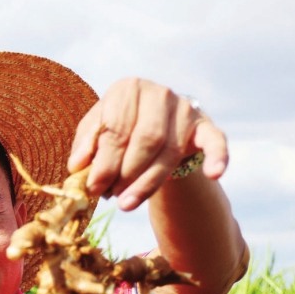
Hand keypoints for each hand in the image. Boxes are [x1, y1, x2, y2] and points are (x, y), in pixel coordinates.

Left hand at [67, 78, 228, 210]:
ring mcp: (185, 109)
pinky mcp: (206, 126)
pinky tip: (214, 173)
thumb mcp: (95, 131)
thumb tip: (77, 166)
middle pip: (146, 140)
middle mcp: (159, 94)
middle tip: (111, 197)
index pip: (117, 129)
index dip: (105, 162)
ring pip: (169, 151)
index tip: (94, 188)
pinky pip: (216, 141)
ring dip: (148, 182)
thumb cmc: (118, 129)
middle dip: (126, 174)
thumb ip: (85, 145)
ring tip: (127, 204)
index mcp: (127, 89)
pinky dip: (218, 157)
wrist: (154, 123)